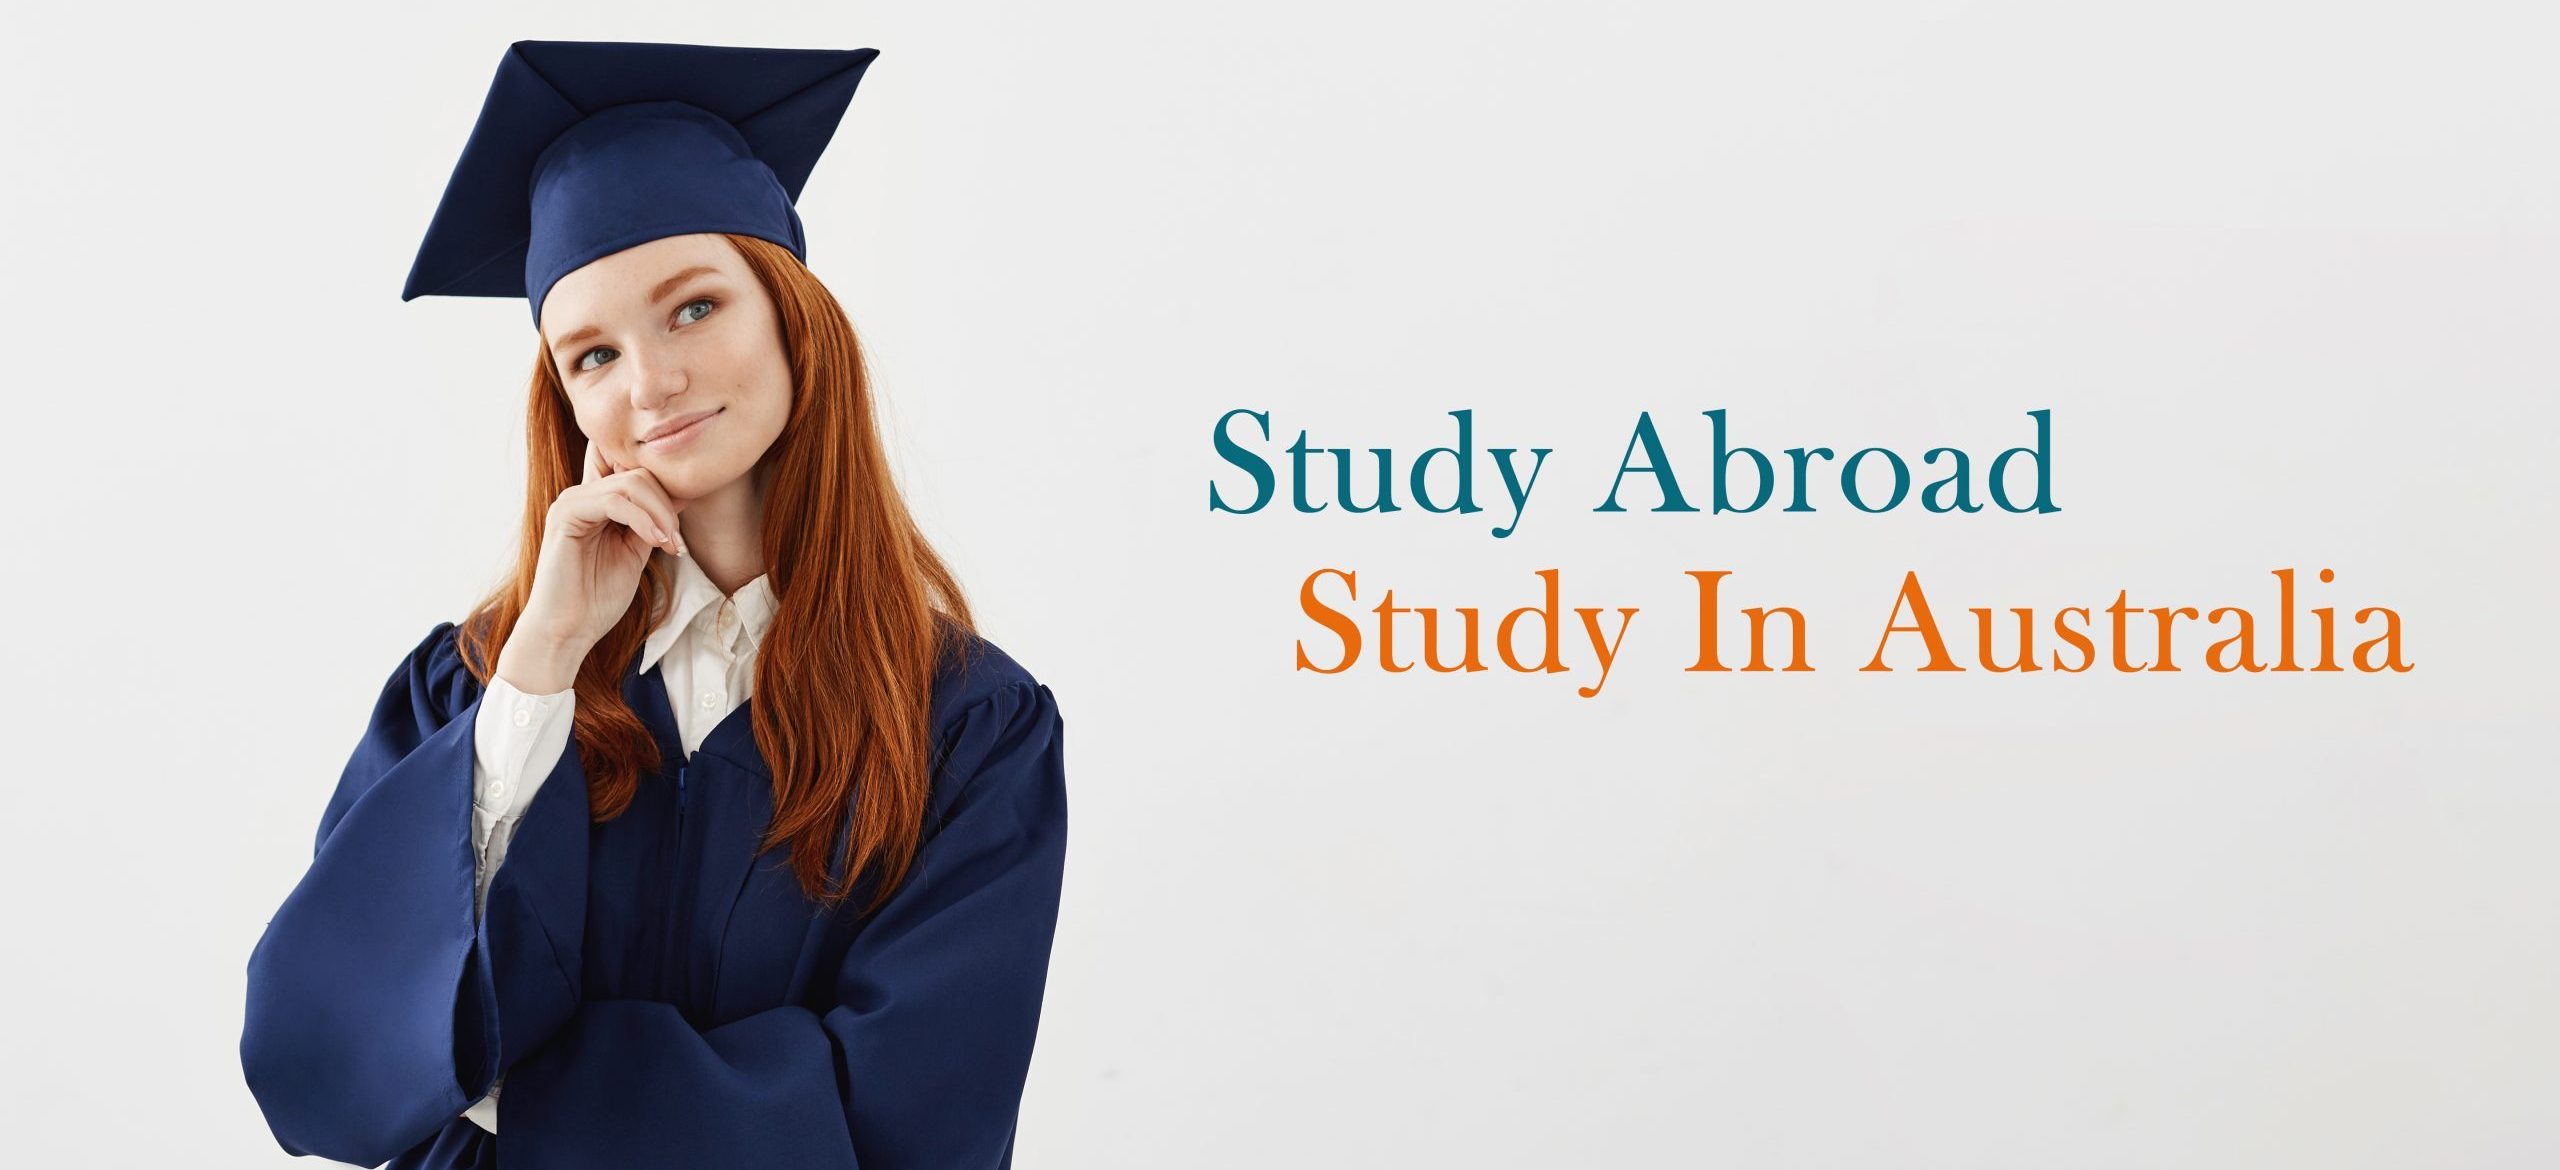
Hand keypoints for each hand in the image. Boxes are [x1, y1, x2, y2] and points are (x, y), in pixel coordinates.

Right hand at [496, 439, 688, 691]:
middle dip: (668, 506)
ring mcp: (571, 502)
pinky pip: (614, 502)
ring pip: (630, 484)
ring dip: (660, 513)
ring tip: (671, 544)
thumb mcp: (636, 551)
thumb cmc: (598, 597)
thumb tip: (684, 494)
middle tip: (678, 542)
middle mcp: (582, 495)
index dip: (666, 491)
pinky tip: (656, 541)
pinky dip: (642, 519)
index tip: (682, 528)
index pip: (636, 472)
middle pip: (639, 475)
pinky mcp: (565, 515)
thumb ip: (653, 522)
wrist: (568, 630)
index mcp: (597, 502)